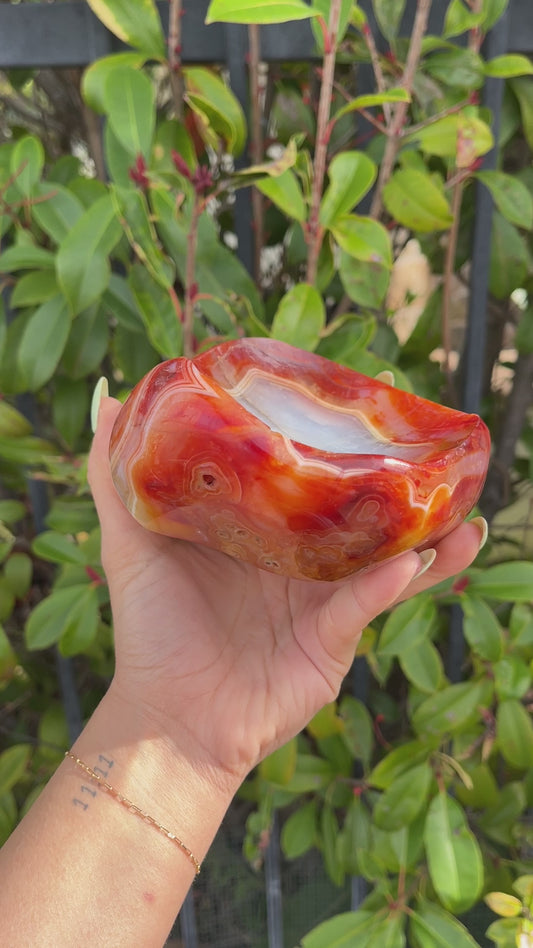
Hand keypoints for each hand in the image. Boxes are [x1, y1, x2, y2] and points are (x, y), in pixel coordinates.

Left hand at [88, 397, 484, 785]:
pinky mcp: (333, 639)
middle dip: (395, 488)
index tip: (356, 404)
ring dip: (427, 541)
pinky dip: (390, 585)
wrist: (170, 719)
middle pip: (354, 515)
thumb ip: (114, 475)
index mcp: (257, 532)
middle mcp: (295, 560)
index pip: (302, 479)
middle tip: (425, 451)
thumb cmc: (150, 632)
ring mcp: (319, 599)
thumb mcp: (129, 544)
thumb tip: (108, 395)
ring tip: (465, 514)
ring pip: (383, 561)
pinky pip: (368, 604)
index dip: (330, 445)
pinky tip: (413, 561)